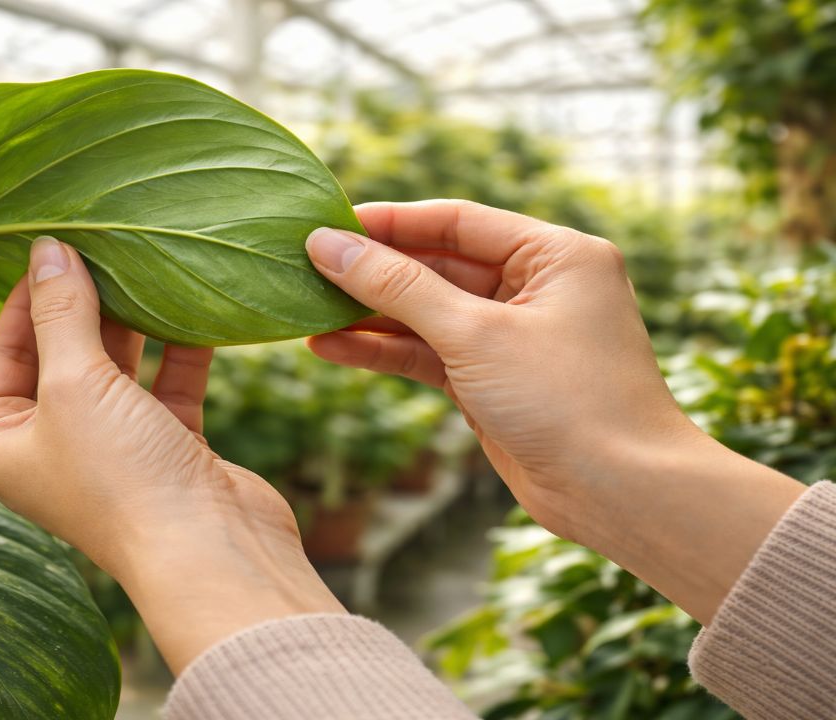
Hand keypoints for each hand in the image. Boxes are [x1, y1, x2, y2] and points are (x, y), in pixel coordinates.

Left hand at [0, 236, 342, 672]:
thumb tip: (48, 249)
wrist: (211, 550)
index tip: (55, 238)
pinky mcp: (162, 447)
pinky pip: (163, 382)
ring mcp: (105, 447)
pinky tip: (191, 303)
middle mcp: (43, 445)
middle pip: (56, 352)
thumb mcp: (74, 382)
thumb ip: (61, 312)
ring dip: (131, 319)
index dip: (27, 293)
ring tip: (144, 260)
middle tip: (102, 239)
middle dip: (82, 299)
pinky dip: (176, 347)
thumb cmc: (119, 476)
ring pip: (112, 365)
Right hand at [305, 200, 804, 622]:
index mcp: (554, 255)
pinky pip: (428, 354)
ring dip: (369, 315)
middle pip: (438, 265)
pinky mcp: (492, 381)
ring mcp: (512, 337)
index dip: (391, 222)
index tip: (328, 225)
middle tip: (305, 266)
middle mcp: (536, 288)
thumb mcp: (474, 333)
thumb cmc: (566, 399)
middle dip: (372, 271)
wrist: (619, 494)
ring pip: (427, 314)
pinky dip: (383, 352)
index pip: (458, 221)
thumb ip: (398, 287)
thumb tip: (328, 245)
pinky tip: (330, 347)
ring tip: (304, 310)